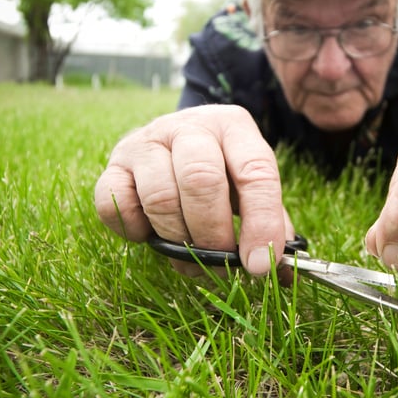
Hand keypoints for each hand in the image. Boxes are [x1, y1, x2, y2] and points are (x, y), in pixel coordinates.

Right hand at [94, 105, 292, 275]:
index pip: (255, 170)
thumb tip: (283, 271)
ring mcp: (146, 141)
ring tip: (189, 254)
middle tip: (219, 261)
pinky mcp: (114, 164)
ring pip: (160, 196)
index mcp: (233, 126)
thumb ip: (270, 221)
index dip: (261, 222)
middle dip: (213, 234)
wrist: (171, 139)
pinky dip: (134, 229)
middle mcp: (189, 126)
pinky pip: (116, 203)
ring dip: (176, 238)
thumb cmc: (220, 170)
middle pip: (201, 180)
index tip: (261, 264)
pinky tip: (150, 233)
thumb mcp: (249, 185)